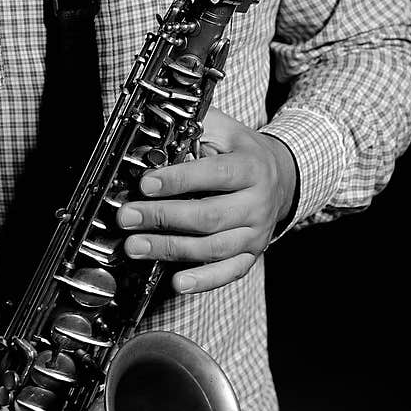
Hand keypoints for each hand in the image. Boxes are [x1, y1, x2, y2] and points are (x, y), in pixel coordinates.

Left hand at [117, 107, 296, 294]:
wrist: (281, 176)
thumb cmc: (241, 151)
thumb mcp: (223, 128)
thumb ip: (192, 128)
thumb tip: (154, 135)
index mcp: (251, 167)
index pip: (215, 174)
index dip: (179, 180)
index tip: (147, 184)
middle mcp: (257, 203)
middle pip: (209, 216)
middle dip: (164, 218)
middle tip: (129, 217)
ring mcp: (256, 232)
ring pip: (213, 247)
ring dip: (171, 249)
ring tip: (136, 246)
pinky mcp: (251, 253)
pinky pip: (229, 272)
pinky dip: (204, 280)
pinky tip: (178, 282)